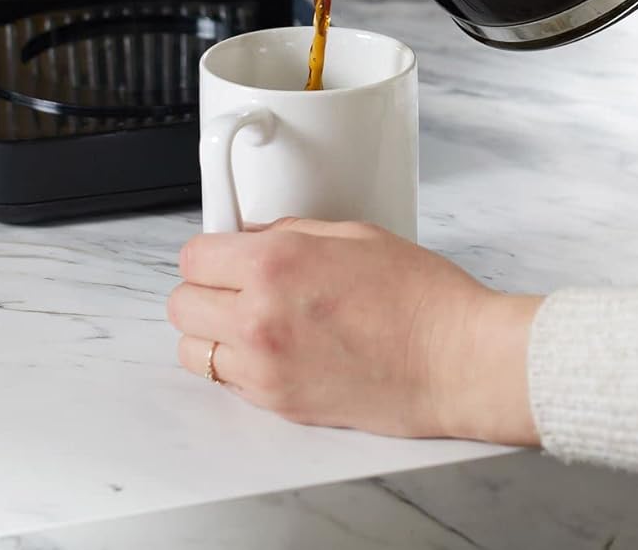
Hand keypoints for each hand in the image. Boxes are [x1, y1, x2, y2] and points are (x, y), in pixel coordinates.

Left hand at [169, 218, 540, 443]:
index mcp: (275, 265)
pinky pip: (228, 383)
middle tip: (233, 283)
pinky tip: (274, 348)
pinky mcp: (280, 405)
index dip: (209, 251)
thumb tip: (253, 237)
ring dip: (212, 332)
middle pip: (182, 306)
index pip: (194, 257)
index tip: (224, 252)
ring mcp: (266, 368)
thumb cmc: (420, 297)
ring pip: (194, 351)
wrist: (455, 361)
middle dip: (204, 289)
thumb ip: (290, 232)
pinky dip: (238, 365)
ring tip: (249, 319)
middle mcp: (259, 318)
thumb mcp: (353, 234)